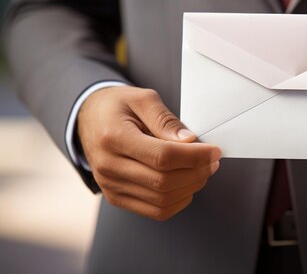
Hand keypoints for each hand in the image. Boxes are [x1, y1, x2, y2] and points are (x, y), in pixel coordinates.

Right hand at [78, 86, 220, 220]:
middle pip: (164, 181)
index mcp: (113, 138)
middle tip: (212, 160)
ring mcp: (111, 186)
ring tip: (202, 170)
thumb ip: (166, 119)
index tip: (214, 151)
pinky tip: (187, 184)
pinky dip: (178, 201)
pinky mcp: (117, 197)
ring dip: (191, 187)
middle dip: (197, 172)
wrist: (89, 119)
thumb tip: (189, 141)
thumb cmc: (117, 106)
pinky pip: (155, 210)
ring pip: (162, 199)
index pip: (163, 157)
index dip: (195, 156)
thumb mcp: (142, 99)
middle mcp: (108, 166)